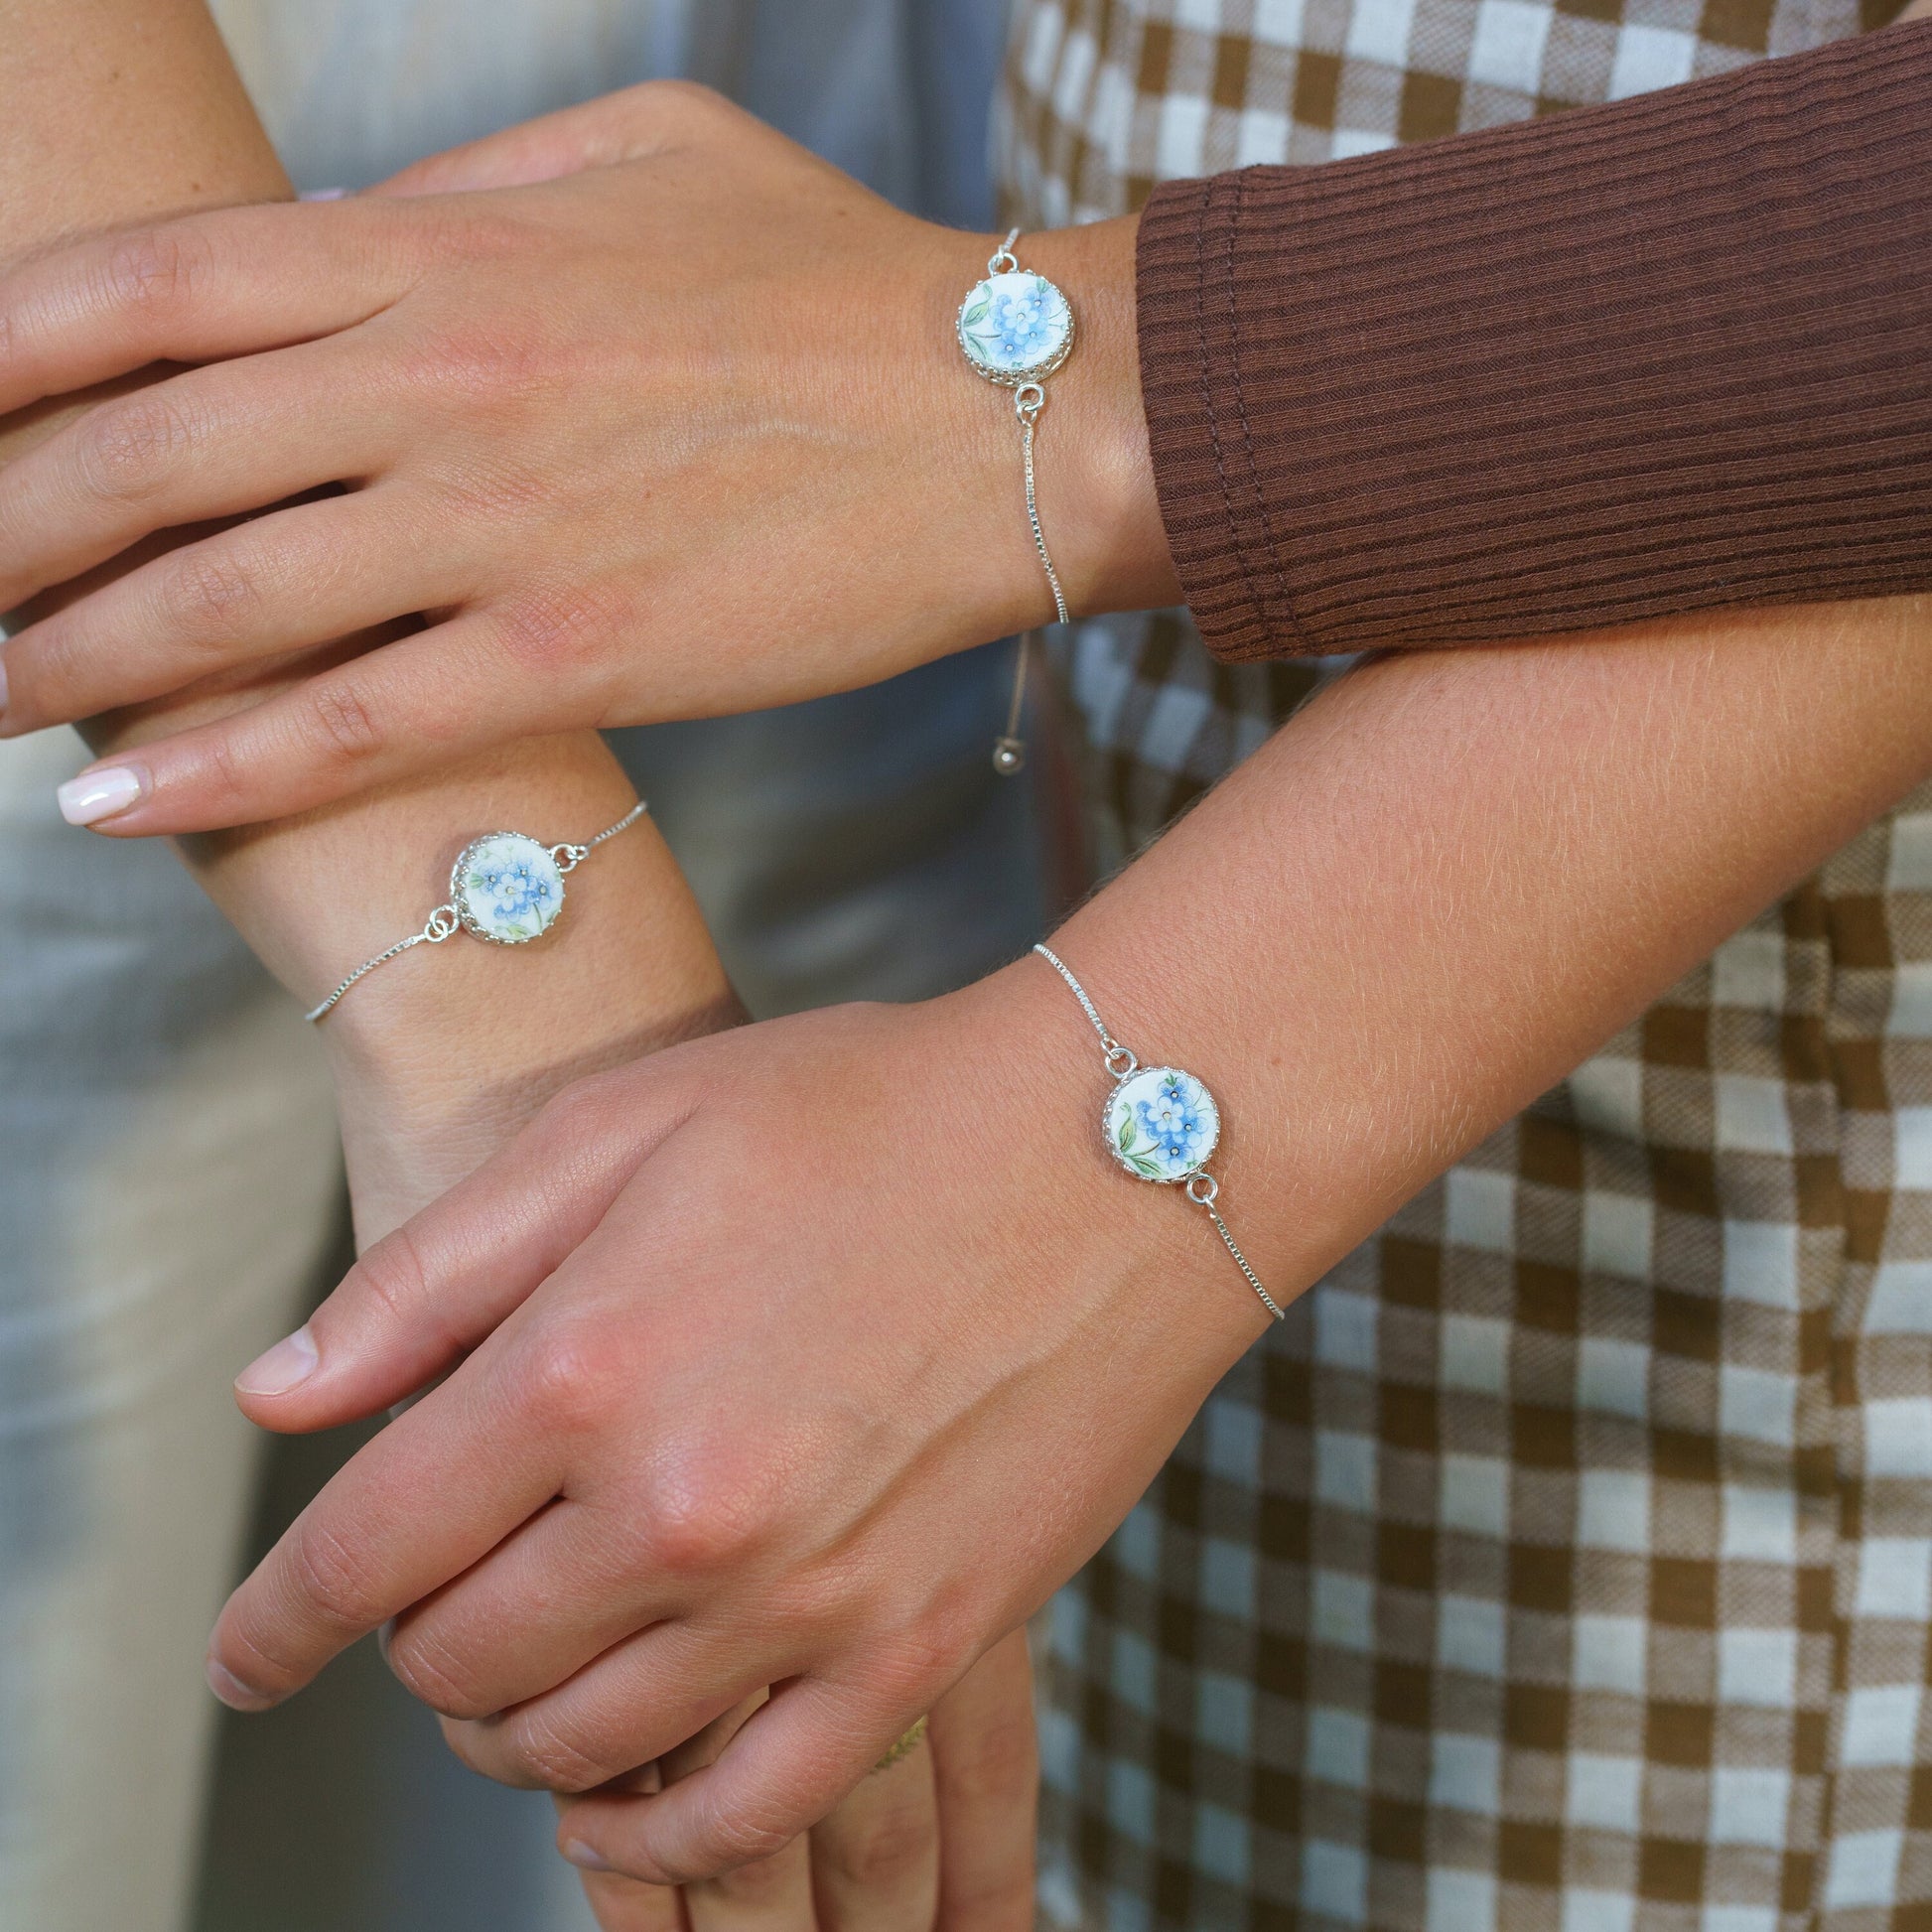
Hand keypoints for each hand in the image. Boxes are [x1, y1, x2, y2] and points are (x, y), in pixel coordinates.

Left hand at [0, 84, 1171, 834]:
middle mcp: (436, 380)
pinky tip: (111, 802)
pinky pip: (355, 722)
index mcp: (439, 244)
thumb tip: (352, 229)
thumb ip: (468, 181)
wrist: (1010, 416)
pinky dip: (216, 767)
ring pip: (218, 599)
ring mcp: (502, 526)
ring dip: (62, 661)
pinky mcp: (581, 656)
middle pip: (139, 454)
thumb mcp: (645, 154)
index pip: (145, 286)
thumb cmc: (840, 277)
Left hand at [207, 970, 1270, 1881]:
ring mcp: (804, 1599)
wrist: (1114, 1147)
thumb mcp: (625, 1130)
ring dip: (518, 1729)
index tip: (244, 1657)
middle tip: (442, 1594)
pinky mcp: (917, 1647)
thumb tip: (277, 1401)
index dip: (274, 1621)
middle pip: (458, 1664)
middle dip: (415, 1644)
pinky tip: (627, 1796)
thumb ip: (431, 1277)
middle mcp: (674, 1513)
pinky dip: (656, 1831)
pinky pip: (744, 1811)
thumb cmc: (867, 1111)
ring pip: (578, 1751)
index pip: (362, 1554)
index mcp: (581, 1370)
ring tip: (532, 1674)